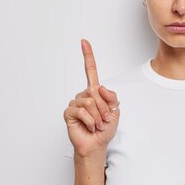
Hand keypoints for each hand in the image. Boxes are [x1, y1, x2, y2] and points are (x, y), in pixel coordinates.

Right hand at [63, 39, 120, 157]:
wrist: (97, 144)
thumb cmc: (105, 128)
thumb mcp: (115, 110)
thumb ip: (111, 97)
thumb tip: (98, 87)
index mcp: (95, 92)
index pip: (91, 71)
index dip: (88, 56)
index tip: (83, 41)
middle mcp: (84, 95)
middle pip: (95, 92)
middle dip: (104, 108)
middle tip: (104, 120)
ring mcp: (75, 103)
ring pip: (90, 102)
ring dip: (98, 116)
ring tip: (96, 124)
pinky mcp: (69, 112)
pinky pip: (82, 111)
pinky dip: (90, 121)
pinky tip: (89, 126)